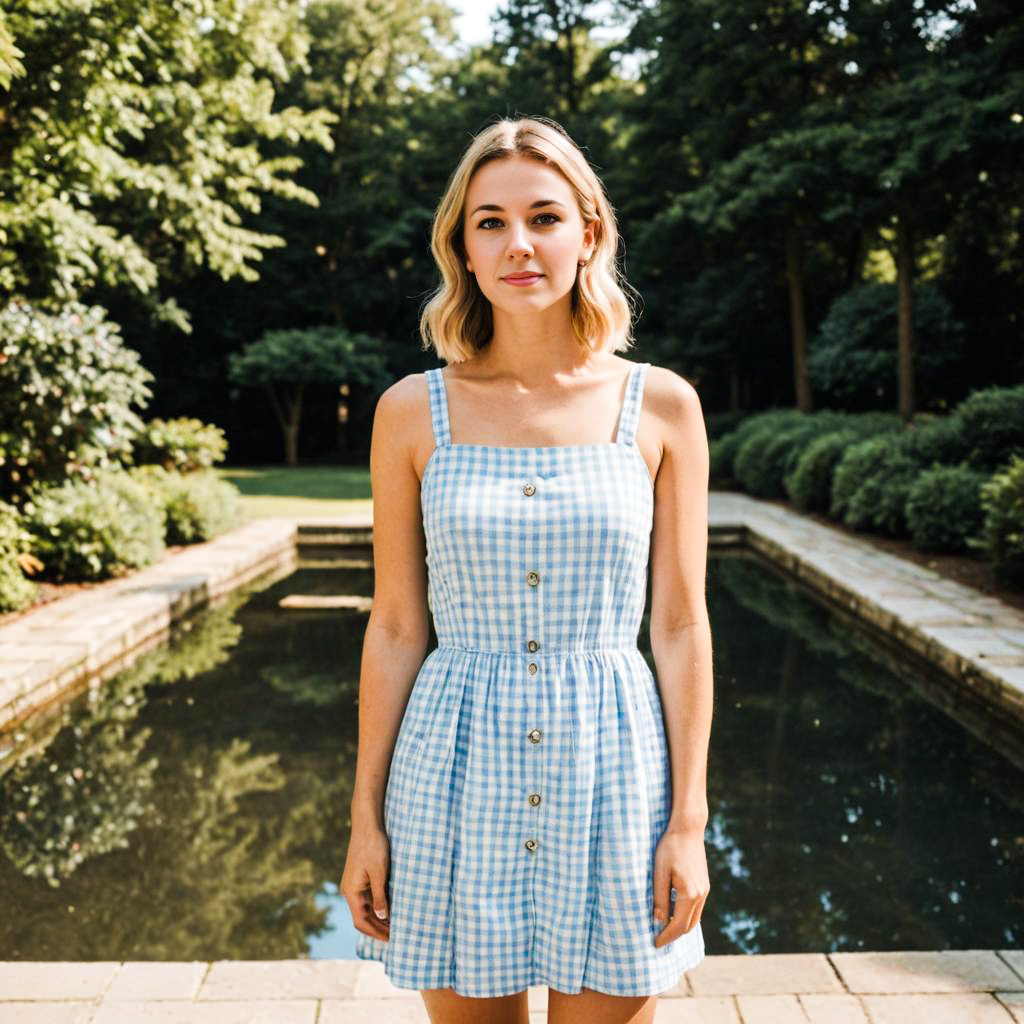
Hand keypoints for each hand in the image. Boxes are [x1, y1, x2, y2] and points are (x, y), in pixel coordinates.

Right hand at [340, 822, 391, 940]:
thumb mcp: (379, 873)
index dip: (375, 932)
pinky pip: (369, 897)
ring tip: (396, 924)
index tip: (391, 939)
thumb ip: (380, 896)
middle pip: (363, 917)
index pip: (361, 921)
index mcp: (351, 891)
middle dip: (378, 927)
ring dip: (379, 917)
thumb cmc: (373, 847)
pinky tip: (391, 907)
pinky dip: (379, 905)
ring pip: (366, 907)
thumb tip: (382, 917)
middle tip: (397, 934)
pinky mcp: (361, 877)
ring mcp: (355, 884)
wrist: (368, 824)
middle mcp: (351, 890)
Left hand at [651, 827, 708, 948]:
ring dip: (681, 926)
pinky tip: (674, 912)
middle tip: (658, 940)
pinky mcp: (704, 884)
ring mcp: (705, 889)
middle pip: (689, 926)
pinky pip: (696, 907)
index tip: (655, 944)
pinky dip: (686, 915)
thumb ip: (660, 897)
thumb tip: (659, 920)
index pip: (678, 925)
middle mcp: (701, 894)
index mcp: (690, 894)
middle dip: (674, 935)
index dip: (666, 937)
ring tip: (665, 929)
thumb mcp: (660, 872)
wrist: (688, 828)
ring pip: (695, 918)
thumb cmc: (670, 848)